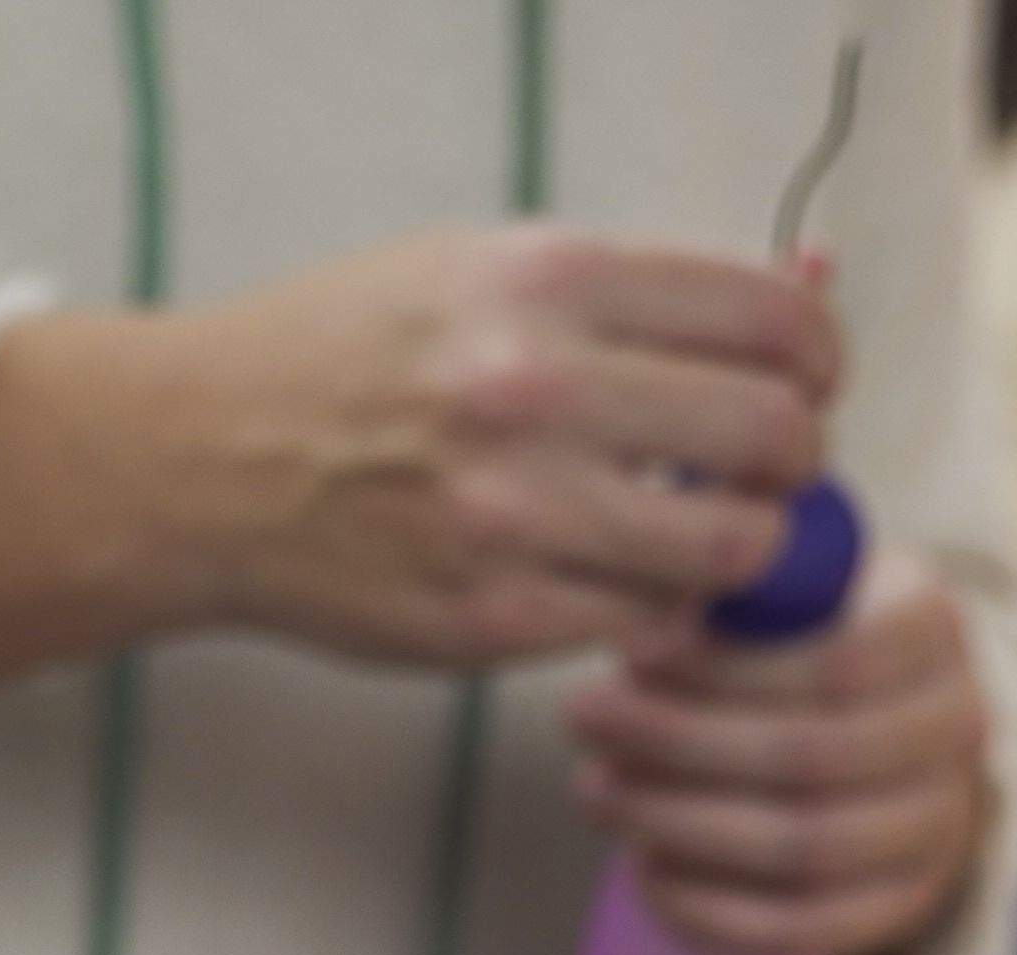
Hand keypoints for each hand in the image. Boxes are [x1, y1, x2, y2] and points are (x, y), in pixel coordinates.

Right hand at [0, 227, 839, 706]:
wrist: (199, 459)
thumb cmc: (357, 354)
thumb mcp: (485, 269)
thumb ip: (643, 291)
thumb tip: (812, 282)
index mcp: (544, 279)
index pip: (771, 318)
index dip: (817, 358)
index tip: (803, 383)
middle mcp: (533, 388)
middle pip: (774, 436)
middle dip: (798, 459)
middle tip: (770, 472)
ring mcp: (513, 512)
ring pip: (731, 551)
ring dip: (744, 550)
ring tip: (706, 534)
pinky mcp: (493, 616)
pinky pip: (647, 622)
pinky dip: (657, 607)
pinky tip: (619, 577)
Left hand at [565, 542, 991, 954]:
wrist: (880, 731)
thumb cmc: (798, 637)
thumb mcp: (783, 583)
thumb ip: (732, 583)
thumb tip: (641, 610)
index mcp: (931, 624)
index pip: (837, 655)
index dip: (725, 664)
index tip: (631, 655)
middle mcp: (957, 724)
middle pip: (811, 754)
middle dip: (680, 741)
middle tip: (584, 720)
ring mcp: (938, 825)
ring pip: (805, 845)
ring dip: (683, 824)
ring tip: (598, 792)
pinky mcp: (902, 906)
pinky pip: (805, 929)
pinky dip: (714, 911)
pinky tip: (644, 873)